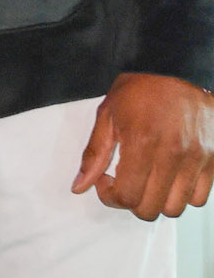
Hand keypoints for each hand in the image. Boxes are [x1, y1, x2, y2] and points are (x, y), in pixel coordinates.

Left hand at [72, 72, 213, 218]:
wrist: (180, 68)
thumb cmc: (142, 89)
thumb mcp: (108, 114)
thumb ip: (94, 154)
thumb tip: (79, 187)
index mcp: (143, 142)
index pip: (127, 196)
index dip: (110, 196)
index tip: (106, 182)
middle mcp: (173, 154)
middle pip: (150, 209)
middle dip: (131, 202)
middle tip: (126, 183)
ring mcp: (197, 158)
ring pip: (175, 208)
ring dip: (156, 201)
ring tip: (148, 181)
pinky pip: (199, 198)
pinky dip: (182, 196)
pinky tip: (170, 178)